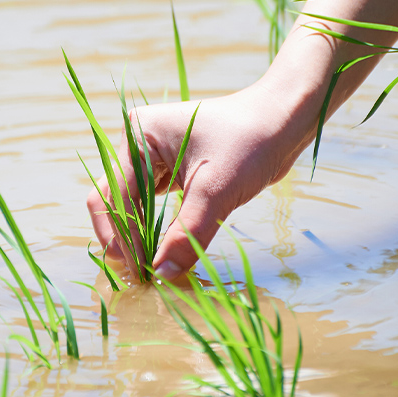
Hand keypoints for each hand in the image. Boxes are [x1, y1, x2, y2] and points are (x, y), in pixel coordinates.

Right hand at [87, 82, 316, 279]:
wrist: (282, 121)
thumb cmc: (249, 143)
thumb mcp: (215, 191)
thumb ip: (186, 234)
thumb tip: (162, 274)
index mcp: (139, 136)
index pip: (115, 195)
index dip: (123, 235)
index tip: (138, 269)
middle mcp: (139, 145)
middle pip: (115, 199)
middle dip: (122, 236)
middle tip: (135, 273)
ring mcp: (153, 158)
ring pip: (131, 203)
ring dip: (136, 234)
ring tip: (145, 268)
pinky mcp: (171, 171)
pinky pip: (151, 203)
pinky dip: (153, 227)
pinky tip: (159, 250)